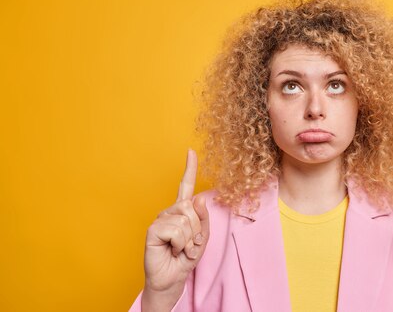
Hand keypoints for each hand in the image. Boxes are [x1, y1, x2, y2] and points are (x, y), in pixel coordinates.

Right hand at [143, 149, 209, 300]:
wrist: (172, 278)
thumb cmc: (186, 257)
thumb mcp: (202, 237)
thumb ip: (203, 218)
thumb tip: (198, 198)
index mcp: (182, 210)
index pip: (186, 185)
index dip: (189, 167)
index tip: (190, 150)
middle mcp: (170, 211)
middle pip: (191, 207)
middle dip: (196, 229)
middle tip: (189, 243)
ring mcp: (160, 219)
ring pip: (185, 219)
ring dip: (188, 238)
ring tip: (180, 248)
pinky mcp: (153, 229)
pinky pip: (175, 229)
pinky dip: (179, 243)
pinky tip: (172, 249)